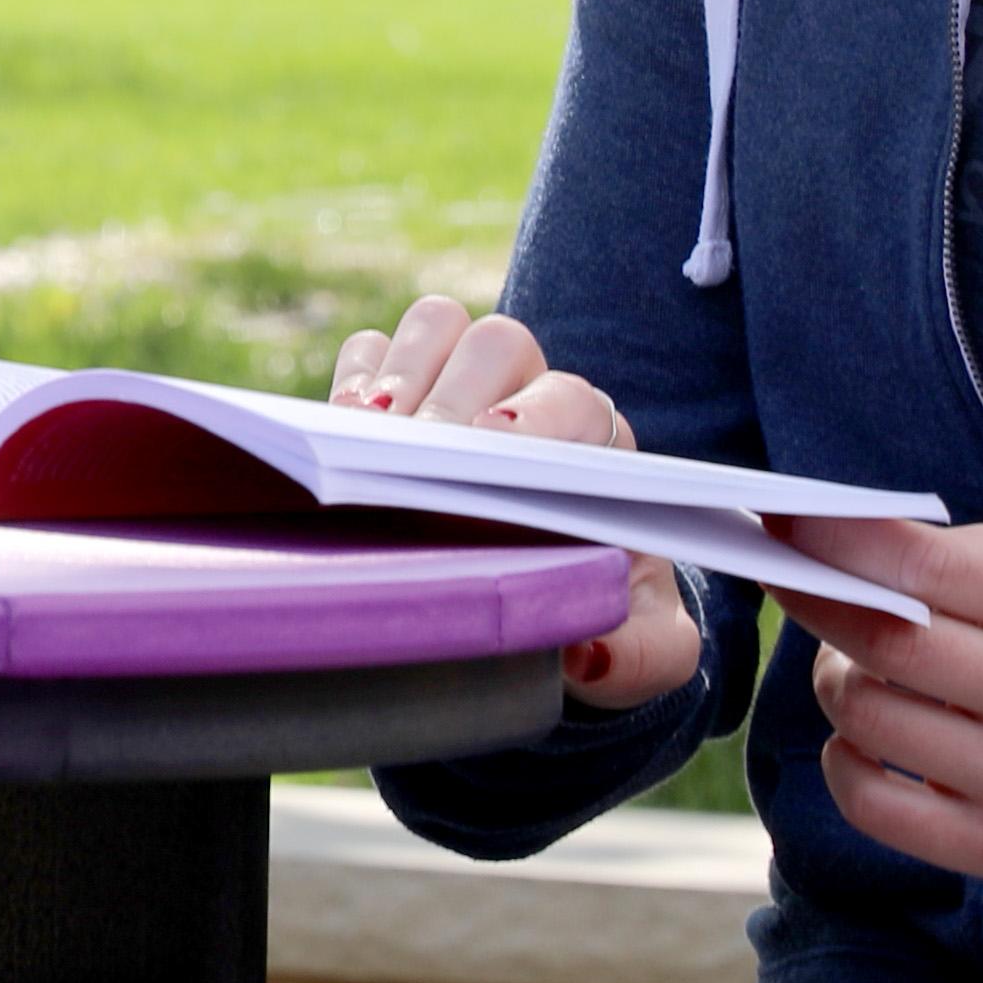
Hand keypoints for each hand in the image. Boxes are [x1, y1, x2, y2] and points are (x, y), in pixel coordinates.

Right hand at [331, 292, 700, 715]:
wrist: (554, 603)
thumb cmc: (603, 616)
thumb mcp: (643, 652)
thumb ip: (641, 658)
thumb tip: (588, 651)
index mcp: (596, 447)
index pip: (570, 400)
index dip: (530, 416)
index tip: (490, 444)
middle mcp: (530, 399)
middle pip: (495, 342)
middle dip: (451, 392)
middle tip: (413, 450)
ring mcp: (461, 388)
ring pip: (435, 325)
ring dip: (399, 371)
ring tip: (365, 435)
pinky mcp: (397, 396)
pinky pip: (369, 349)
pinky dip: (351, 376)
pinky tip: (339, 428)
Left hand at [786, 517, 982, 882]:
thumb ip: (943, 556)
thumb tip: (820, 540)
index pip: (929, 568)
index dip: (840, 543)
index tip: (783, 520)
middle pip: (892, 645)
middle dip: (820, 606)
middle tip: (792, 584)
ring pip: (869, 722)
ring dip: (836, 685)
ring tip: (855, 671)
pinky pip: (869, 805)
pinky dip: (843, 763)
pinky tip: (861, 742)